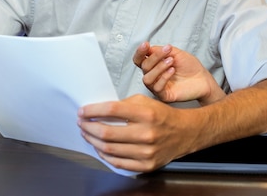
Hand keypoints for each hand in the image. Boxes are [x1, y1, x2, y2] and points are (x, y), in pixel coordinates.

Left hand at [77, 94, 193, 172]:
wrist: (185, 133)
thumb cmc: (163, 115)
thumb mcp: (146, 101)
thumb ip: (124, 104)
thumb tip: (100, 110)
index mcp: (146, 113)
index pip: (112, 110)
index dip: (93, 111)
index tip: (83, 111)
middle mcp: (147, 133)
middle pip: (106, 132)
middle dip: (88, 127)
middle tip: (82, 123)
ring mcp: (146, 151)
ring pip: (109, 149)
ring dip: (93, 141)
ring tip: (88, 134)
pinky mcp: (146, 165)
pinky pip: (118, 162)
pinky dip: (104, 155)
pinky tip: (100, 147)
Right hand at [132, 42, 225, 104]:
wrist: (203, 78)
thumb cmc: (190, 66)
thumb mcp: (176, 53)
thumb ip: (160, 50)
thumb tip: (148, 48)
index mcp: (154, 65)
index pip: (139, 60)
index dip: (140, 52)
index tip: (146, 44)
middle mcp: (154, 76)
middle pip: (144, 67)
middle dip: (155, 57)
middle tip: (168, 51)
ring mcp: (157, 86)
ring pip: (147, 79)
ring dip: (158, 68)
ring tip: (171, 61)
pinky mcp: (164, 96)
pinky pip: (157, 88)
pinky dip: (163, 77)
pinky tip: (173, 71)